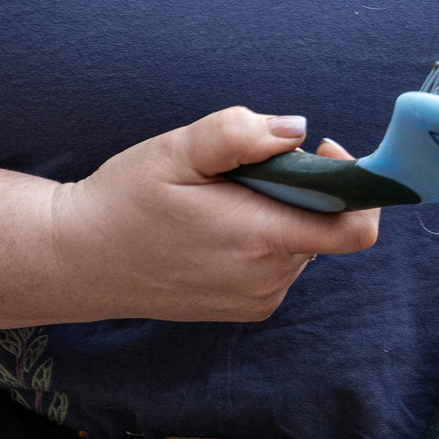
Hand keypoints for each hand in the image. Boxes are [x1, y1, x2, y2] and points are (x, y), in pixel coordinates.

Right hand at [45, 109, 380, 323]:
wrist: (80, 260)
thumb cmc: (125, 199)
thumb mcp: (175, 151)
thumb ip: (238, 135)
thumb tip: (297, 130)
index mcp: (259, 240)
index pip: (355, 229)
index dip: (358, 183)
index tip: (323, 150)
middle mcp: (268, 280)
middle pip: (325, 223)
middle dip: (301, 186)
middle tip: (241, 171)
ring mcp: (259, 300)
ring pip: (303, 240)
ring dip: (279, 210)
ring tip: (218, 200)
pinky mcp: (248, 308)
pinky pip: (281, 261)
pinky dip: (264, 235)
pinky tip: (214, 226)